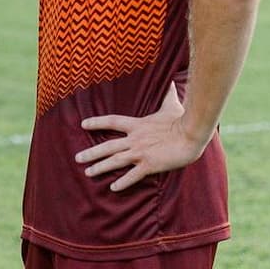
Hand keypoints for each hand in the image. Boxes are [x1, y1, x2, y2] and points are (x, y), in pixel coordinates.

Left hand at [76, 85, 209, 191]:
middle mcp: (135, 139)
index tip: (83, 124)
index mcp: (137, 125)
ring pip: (115, 161)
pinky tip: (113, 188)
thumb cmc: (182, 120)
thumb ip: (168, 94)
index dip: (97, 122)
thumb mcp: (172, 105)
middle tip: (77, 158)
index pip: (112, 121)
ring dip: (100, 167)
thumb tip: (172, 80)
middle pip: (107, 146)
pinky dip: (122, 182)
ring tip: (88, 173)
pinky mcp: (150, 165)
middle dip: (91, 153)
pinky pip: (133, 175)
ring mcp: (141, 153)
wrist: (192, 134)